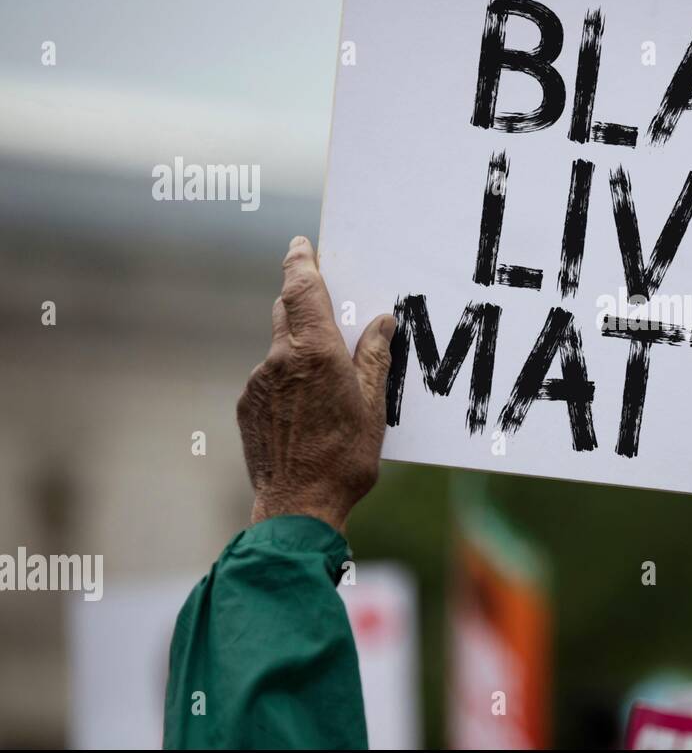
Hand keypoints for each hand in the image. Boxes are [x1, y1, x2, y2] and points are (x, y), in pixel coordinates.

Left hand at [237, 236, 395, 532]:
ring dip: (300, 349)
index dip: (301, 262)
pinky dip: (288, 379)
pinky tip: (308, 409)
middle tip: (328, 303)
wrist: (297, 507)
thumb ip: (374, 358)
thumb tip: (381, 323)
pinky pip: (269, 377)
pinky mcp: (247, 405)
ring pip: (279, 348)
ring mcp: (258, 383)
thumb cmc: (344, 459)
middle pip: (287, 311)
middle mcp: (279, 360)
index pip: (302, 289)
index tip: (301, 245)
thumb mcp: (373, 406)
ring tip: (328, 379)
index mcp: (315, 352)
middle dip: (304, 302)